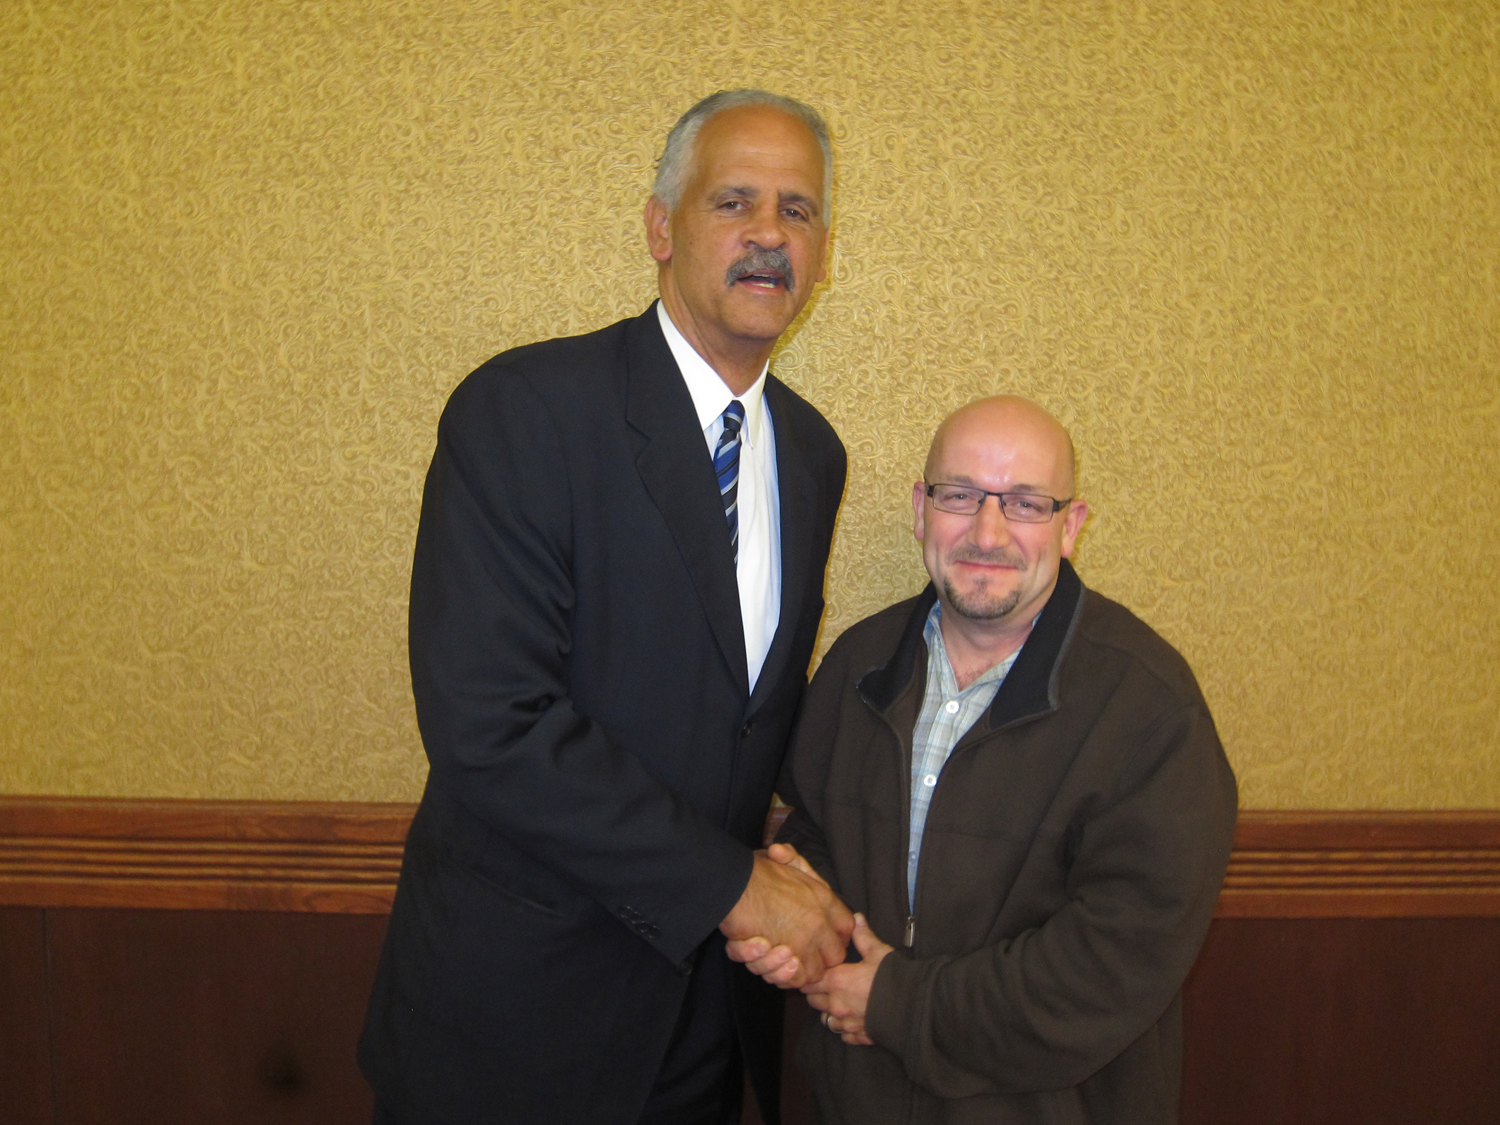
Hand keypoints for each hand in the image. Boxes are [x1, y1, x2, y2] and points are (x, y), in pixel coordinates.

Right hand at [721, 844, 853, 987]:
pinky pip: (793, 979)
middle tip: (799, 954)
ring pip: (813, 972)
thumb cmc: (755, 872)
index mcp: (824, 899)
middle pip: (836, 956)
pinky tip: (770, 958)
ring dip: (796, 970)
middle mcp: (819, 923)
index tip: (823, 939)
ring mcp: (804, 941)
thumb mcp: (782, 859)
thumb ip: (793, 859)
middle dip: (820, 959)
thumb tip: (784, 855)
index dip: (836, 936)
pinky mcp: (785, 956)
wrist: (733, 884)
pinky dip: (782, 975)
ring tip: (780, 955)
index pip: (848, 928)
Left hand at [801, 914, 892, 1045]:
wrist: (914, 1007)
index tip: (814, 972)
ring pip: (826, 1020)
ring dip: (829, 1012)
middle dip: (817, 993)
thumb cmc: (894, 977)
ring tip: (839, 1004)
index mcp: (837, 981)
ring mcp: (847, 1023)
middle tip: (826, 986)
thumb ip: (863, 936)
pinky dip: (845, 1028)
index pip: (810, 981)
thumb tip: (856, 917)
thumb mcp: (878, 952)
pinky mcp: (859, 1036)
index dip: (811, 976)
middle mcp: (837, 1004)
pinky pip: (843, 1035)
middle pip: (813, 1001)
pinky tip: (853, 1020)